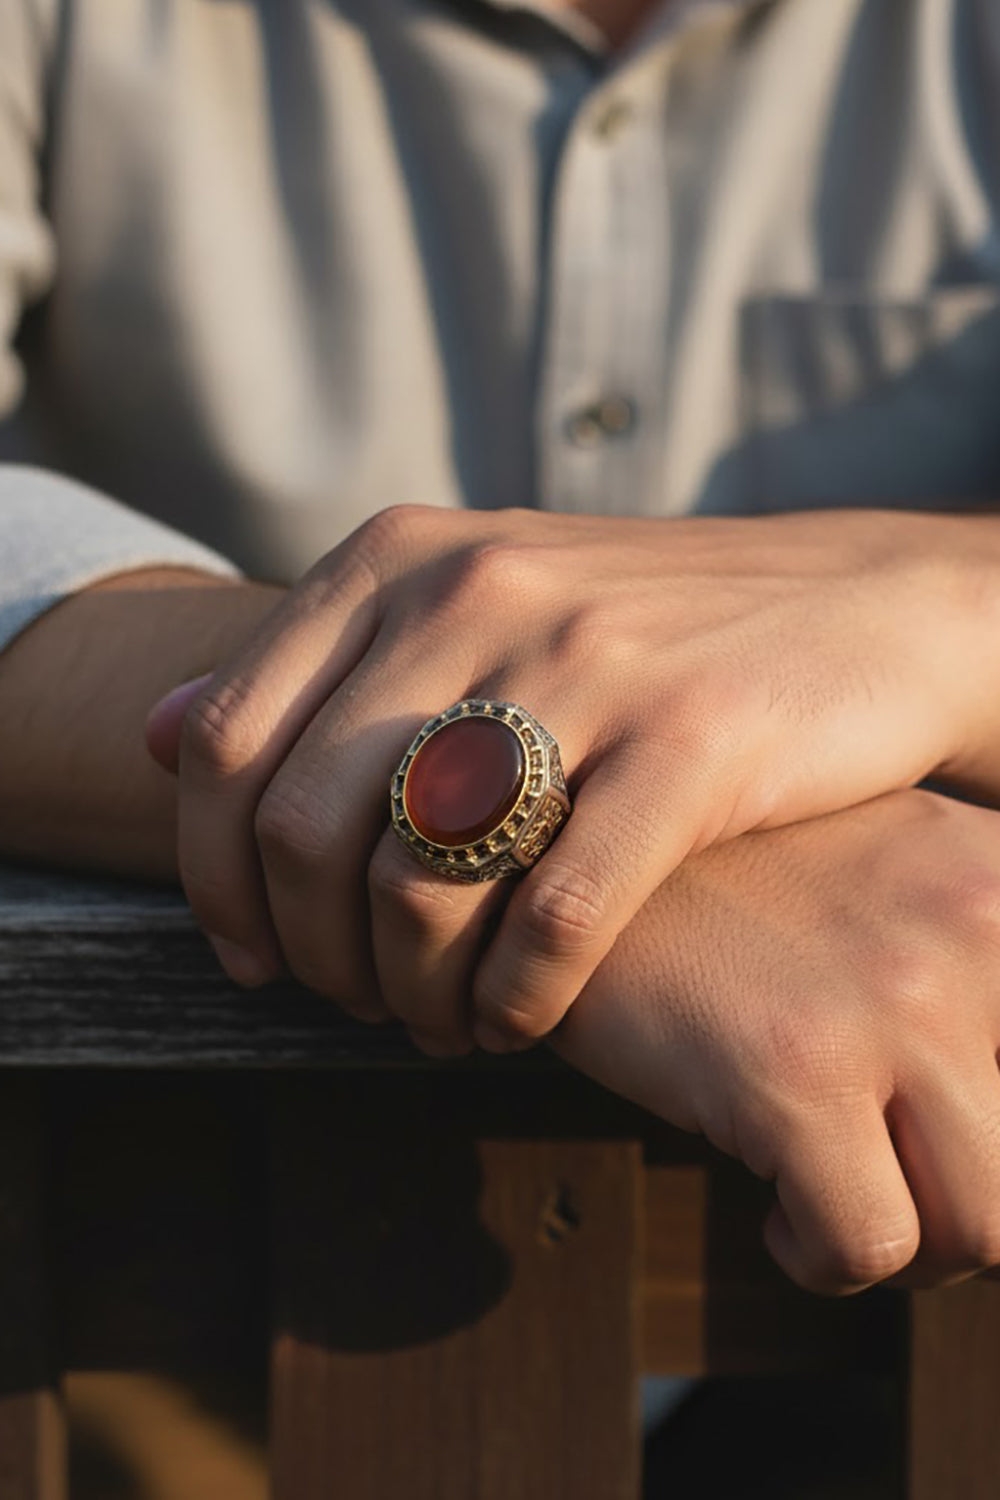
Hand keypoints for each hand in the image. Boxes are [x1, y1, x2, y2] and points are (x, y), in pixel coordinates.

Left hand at [144, 504, 999, 1049]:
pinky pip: (558, 916)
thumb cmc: (649, 630)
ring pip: (420, 883)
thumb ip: (319, 671)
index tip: (251, 956)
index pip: (224, 741)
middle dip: (310, 956)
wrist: (862, 607)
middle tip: (353, 1007)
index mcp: (403, 558)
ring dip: (407, 995)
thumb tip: (150, 734)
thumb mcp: (474, 605)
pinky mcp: (695, 740)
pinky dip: (516, 1001)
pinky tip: (517, 1023)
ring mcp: (587, 662)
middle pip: (304, 828)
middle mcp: (477, 592)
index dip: (209, 876)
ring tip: (436, 1026)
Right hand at [552, 788, 999, 1292]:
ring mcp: (889, 999)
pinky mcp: (793, 1070)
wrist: (574, 855)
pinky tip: (777, 1210)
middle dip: (977, 1207)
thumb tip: (990, 1088)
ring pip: (985, 1228)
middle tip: (905, 1188)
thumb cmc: (731, 885)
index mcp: (999, 876)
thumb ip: (973, 958)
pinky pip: (867, 1244)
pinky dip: (823, 1258)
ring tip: (847, 1199)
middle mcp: (972, 927)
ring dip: (917, 1247)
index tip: (953, 1127)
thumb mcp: (885, 874)